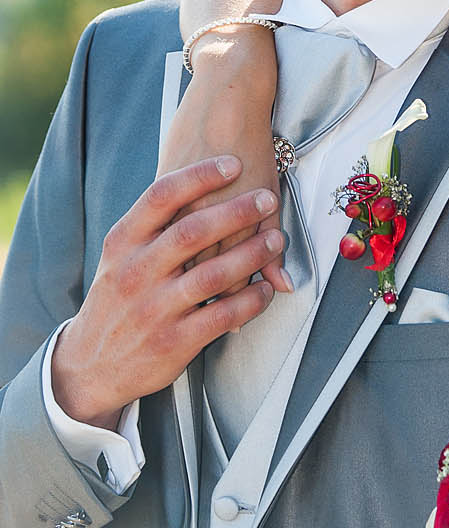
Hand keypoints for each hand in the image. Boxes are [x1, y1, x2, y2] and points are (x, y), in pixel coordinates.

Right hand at [51, 157, 284, 430]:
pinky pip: (222, 316)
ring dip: (251, 254)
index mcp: (122, 243)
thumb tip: (202, 185)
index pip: (161, 197)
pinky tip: (266, 289)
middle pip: (192, 231)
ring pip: (212, 275)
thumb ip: (154, 227)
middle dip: (237, 211)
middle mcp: (136, 273)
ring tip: (277, 240)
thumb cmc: (118, 299)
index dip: (200, 176)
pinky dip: (250, 300)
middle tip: (268, 198)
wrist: (90, 364)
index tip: (234, 163)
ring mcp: (154, 309)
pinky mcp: (174, 342)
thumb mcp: (121, 258)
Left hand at [160, 27, 287, 295]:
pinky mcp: (257, 197)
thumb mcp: (175, 171)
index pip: (169, 267)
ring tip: (244, 319)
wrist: (228, 94)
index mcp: (169, 209)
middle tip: (210, 329)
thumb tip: (166, 244)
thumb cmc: (195, 130)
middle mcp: (195, 213)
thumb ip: (172, 209)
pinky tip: (277, 287)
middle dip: (203, 303)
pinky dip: (270, 267)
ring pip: (232, 264)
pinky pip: (262, 242)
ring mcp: (228, 208)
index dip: (175, 294)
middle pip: (197, 275)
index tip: (176, 316)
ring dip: (242, 292)